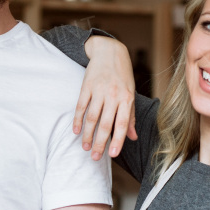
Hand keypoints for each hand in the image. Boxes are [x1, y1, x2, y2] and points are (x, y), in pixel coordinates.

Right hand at [74, 35, 137, 160]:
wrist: (110, 52)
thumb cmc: (122, 76)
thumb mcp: (130, 94)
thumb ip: (131, 117)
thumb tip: (133, 137)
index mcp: (126, 98)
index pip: (122, 124)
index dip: (118, 140)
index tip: (112, 155)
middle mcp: (113, 95)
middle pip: (105, 124)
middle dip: (100, 143)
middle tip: (95, 157)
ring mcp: (99, 90)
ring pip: (92, 117)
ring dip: (87, 135)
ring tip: (85, 147)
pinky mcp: (86, 86)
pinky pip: (81, 106)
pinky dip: (78, 120)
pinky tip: (76, 131)